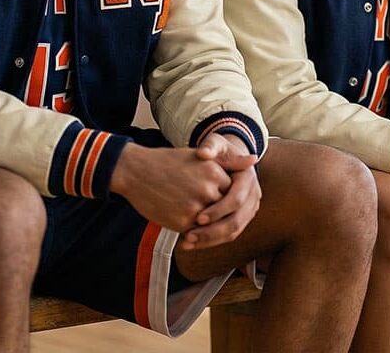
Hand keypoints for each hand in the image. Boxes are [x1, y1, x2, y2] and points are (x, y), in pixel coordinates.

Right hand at [110, 143, 231, 232]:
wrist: (135, 171)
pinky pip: (197, 232)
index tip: (215, 196)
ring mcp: (196, 208)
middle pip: (225, 209)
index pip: (232, 192)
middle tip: (206, 211)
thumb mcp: (198, 156)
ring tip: (195, 218)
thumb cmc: (167, 163)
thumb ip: (228, 161)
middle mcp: (208, 189)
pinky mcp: (182, 222)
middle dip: (218, 213)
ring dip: (208, 225)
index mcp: (213, 171)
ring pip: (213, 224)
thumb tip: (254, 159)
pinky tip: (182, 222)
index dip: (223, 197)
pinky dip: (194, 231)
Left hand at [181, 134, 261, 250]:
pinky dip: (210, 241)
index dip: (218, 210)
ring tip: (187, 243)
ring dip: (210, 240)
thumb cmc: (218, 150)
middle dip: (212, 231)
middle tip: (190, 236)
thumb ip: (210, 146)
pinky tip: (192, 243)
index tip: (198, 218)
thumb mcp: (215, 144)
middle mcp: (253, 196)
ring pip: (233, 232)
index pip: (236, 200)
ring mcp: (249, 209)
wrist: (228, 159)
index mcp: (248, 178)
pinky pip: (228, 234)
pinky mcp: (241, 219)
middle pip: (236, 221)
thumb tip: (203, 153)